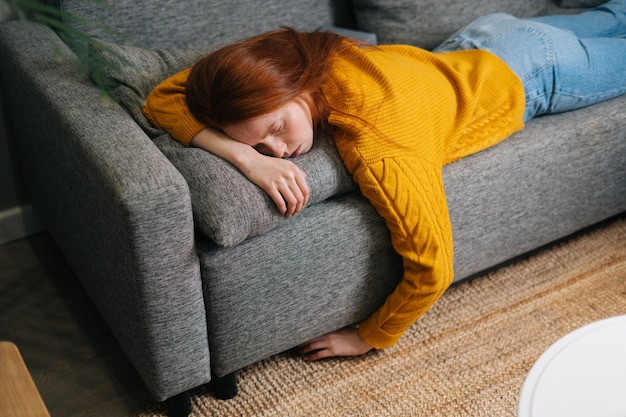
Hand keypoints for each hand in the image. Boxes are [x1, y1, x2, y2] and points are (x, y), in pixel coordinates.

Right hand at [191, 128, 309, 215]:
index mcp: (294, 170)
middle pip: (300, 198)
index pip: (306, 190)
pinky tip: (281, 212)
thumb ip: (296, 170)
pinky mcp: (269, 186)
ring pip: (292, 201)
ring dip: (291, 211)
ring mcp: (279, 180)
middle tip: (294, 213)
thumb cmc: (268, 163)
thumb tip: (305, 178)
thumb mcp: (285, 163)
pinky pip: (280, 202)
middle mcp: (289, 175)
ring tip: (288, 214)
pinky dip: (283, 209)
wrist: (251, 160)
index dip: (305, 201)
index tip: (301, 206)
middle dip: (298, 208)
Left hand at [299, 327, 373, 360]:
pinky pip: (319, 354)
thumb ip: (333, 328)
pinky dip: (311, 356)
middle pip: (310, 337)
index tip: (299, 334)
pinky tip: (307, 358)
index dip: (306, 333)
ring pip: (312, 346)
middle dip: (302, 341)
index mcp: (330, 328)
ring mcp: (330, 343)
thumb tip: (326, 330)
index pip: (314, 330)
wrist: (363, 339)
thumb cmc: (354, 334)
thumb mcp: (342, 328)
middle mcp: (328, 334)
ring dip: (304, 349)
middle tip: (295, 344)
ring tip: (300, 352)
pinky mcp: (333, 351)